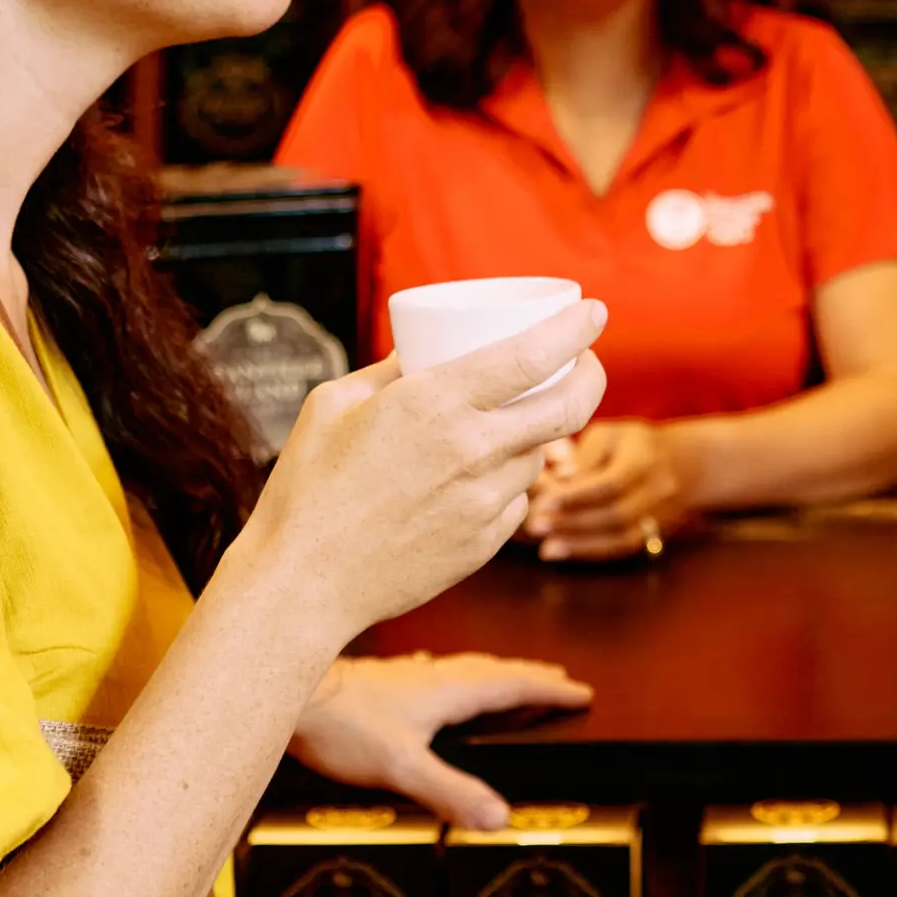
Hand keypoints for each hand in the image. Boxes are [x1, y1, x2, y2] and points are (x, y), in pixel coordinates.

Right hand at [240, 299, 608, 643]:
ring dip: (538, 432)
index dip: (576, 329)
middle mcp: (473, 450)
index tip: (593, 313)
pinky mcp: (485, 544)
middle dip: (591, 375)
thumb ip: (392, 373)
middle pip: (570, 406)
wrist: (303, 583)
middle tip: (584, 363)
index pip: (535, 355)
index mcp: (435, 402)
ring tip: (506, 423)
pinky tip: (477, 477)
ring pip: (541, 455)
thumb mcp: (335, 404)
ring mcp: (485, 502)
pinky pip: (517, 499)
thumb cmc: (308, 488)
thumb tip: (427, 352)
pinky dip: (508, 479)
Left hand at [290, 651, 590, 829]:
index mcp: (448, 692)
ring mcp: (405, 675)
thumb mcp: (401, 767)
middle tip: (559, 680)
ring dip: (494, 672)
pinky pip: (430, 672)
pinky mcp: (381, 681)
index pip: (512, 687)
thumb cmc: (340, 726)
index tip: (582, 692)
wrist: (289, 695)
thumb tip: (501, 819)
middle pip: (493, 671)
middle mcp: (432, 676)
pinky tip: (432, 675)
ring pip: (462, 669)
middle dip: (529, 677)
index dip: (549, 691)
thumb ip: (451, 792)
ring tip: (509, 676)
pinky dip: (449, 675)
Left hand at [528, 419, 690, 562]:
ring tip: (543, 545)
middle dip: (571, 522)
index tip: (542, 502)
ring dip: (578, 543)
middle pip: (614, 513)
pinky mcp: (654, 533)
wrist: (685, 464)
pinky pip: (622, 548)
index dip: (575, 496)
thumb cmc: (632, 443)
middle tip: (534, 525)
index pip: (610, 482)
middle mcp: (658, 489)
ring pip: (619, 536)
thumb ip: (583, 455)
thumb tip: (558, 477)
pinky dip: (588, 552)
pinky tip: (559, 551)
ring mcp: (660, 515)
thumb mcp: (608, 434)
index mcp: (645, 457)